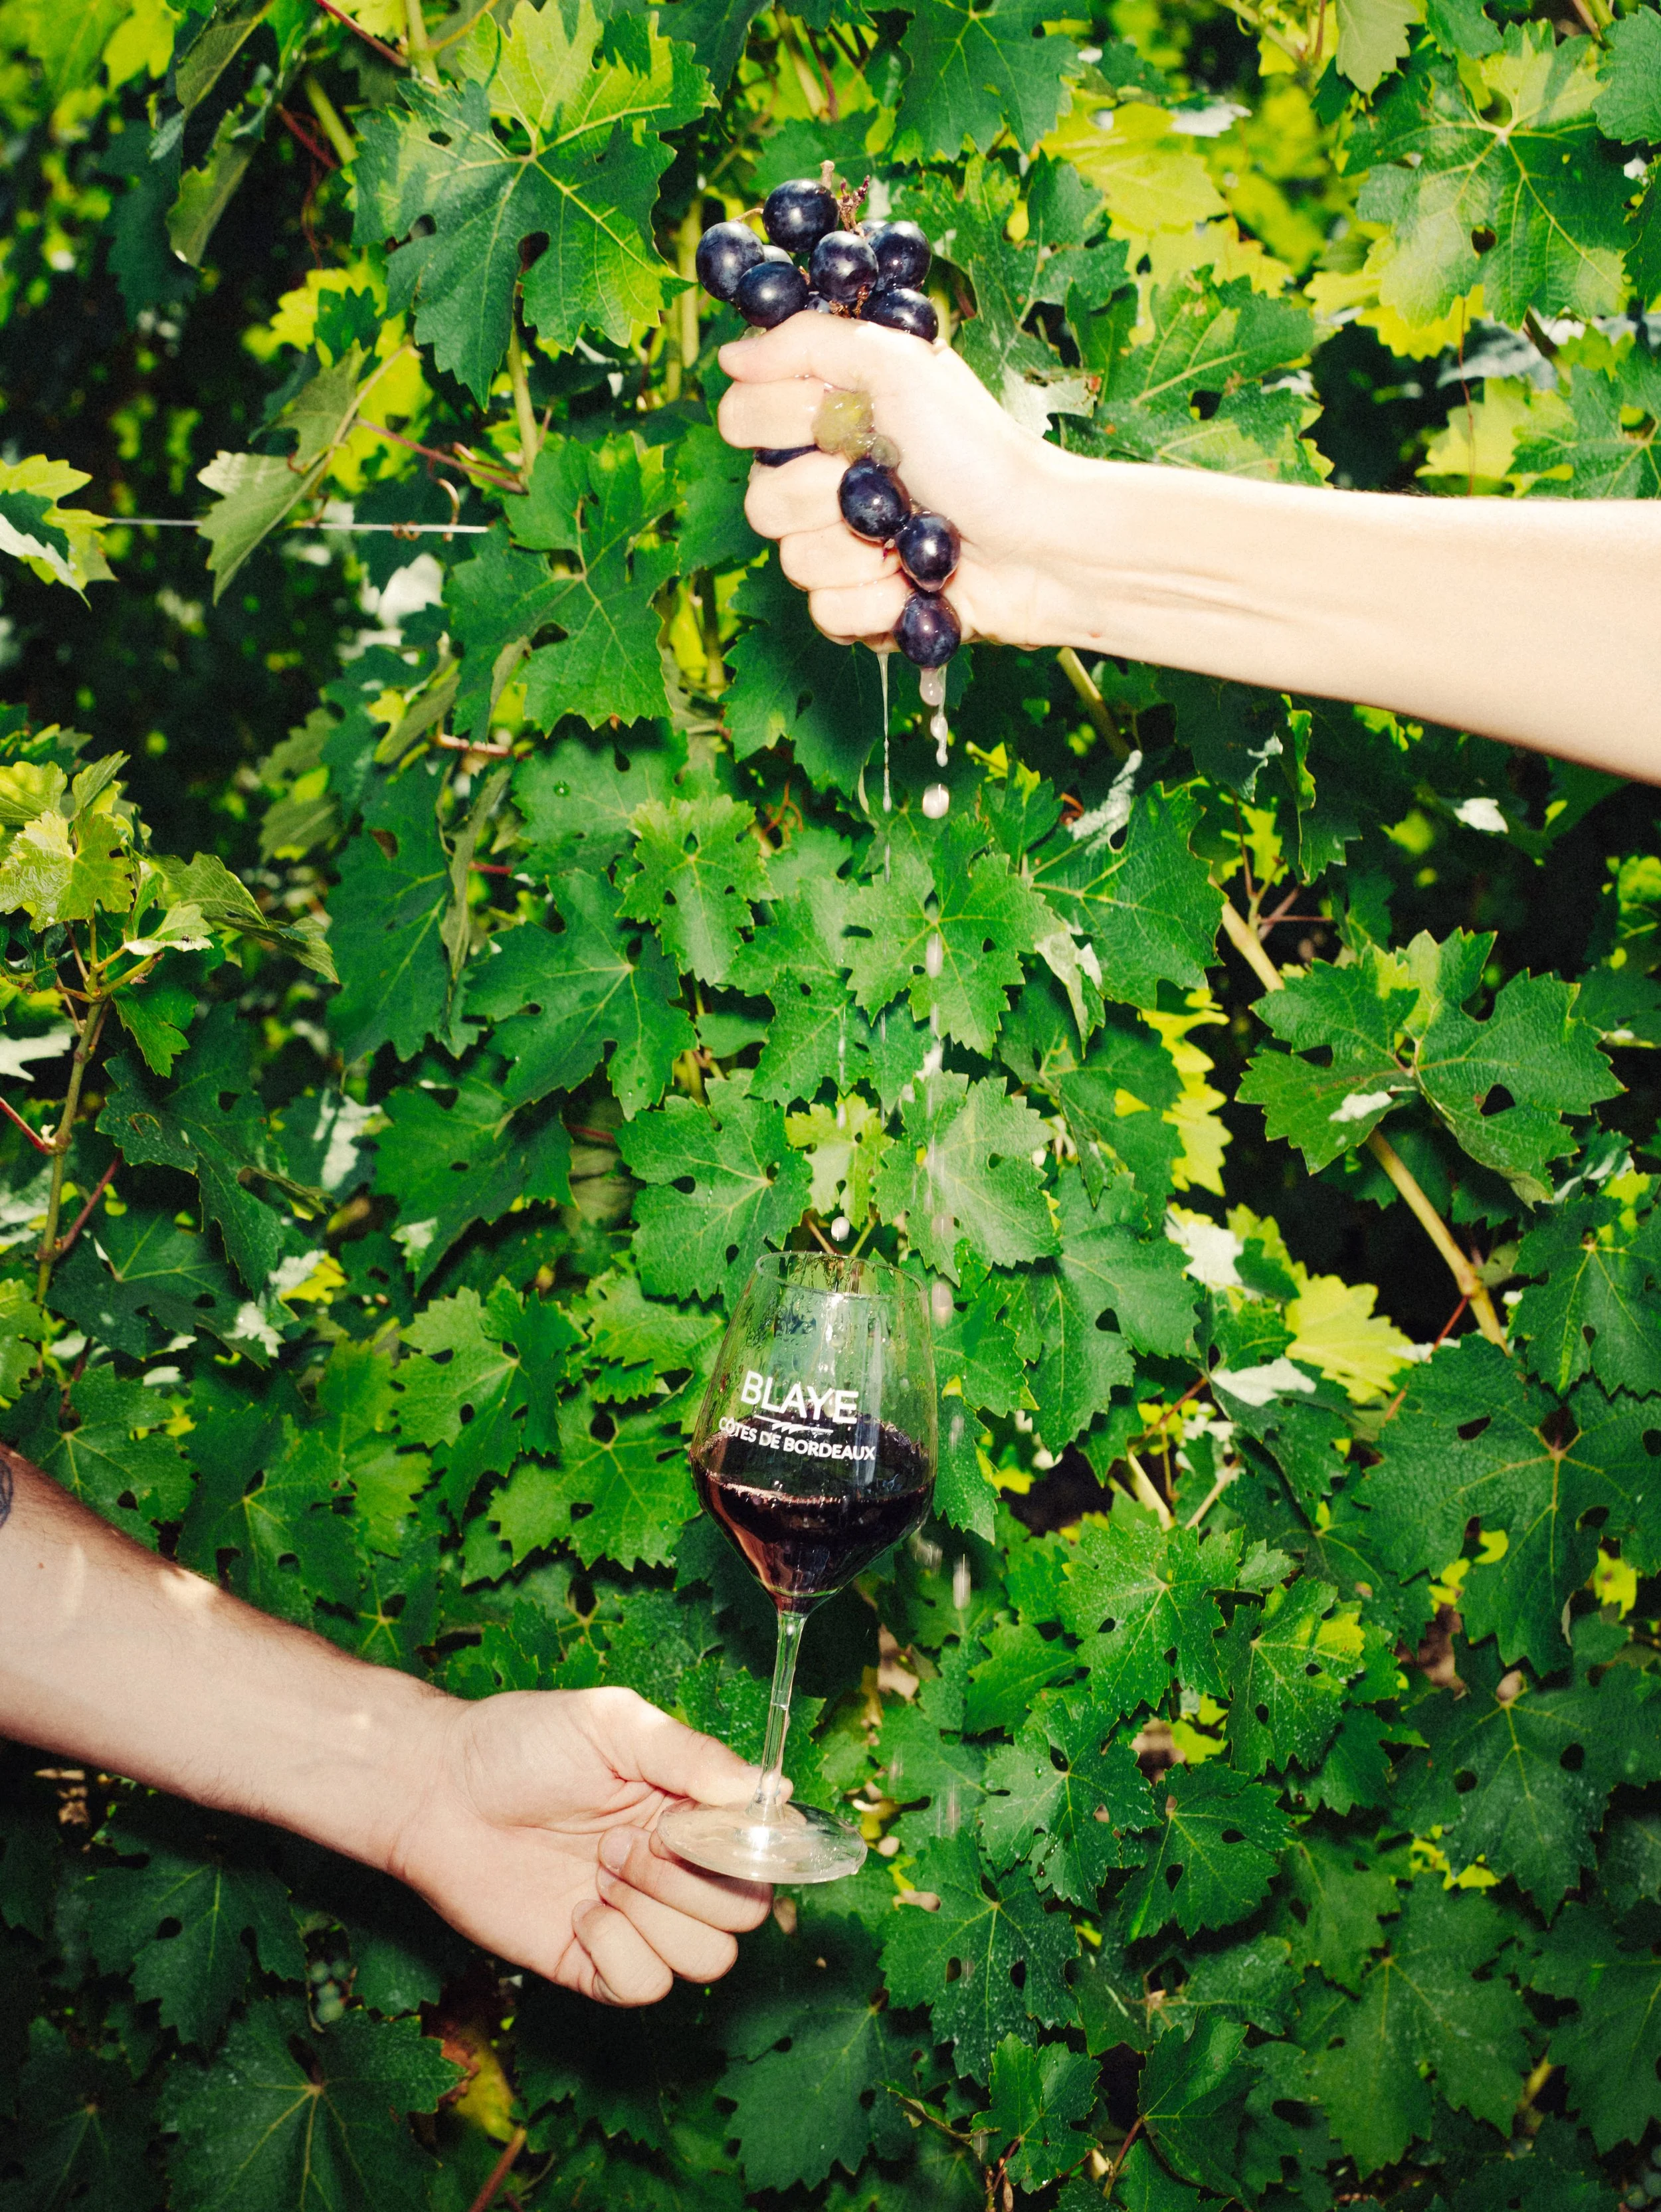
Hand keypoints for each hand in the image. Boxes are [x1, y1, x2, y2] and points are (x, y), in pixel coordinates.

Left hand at [386, 1685, 771, 2005]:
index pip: (766, 1851)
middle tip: (624, 1843)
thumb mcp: (613, 1724)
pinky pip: (645, 1988)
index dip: (751, 1850)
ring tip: (601, 1874)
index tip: (699, 1828)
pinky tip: (580, 1914)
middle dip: (691, 1882)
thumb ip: (692, 1757)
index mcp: (689, 1808)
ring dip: (658, 1917)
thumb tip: (776, 1790)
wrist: (436, 1793)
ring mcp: (636, 1919)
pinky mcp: (592, 1963)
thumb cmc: (521, 1742)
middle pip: (745, 1914)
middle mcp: (673, 1868)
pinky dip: (620, 1954)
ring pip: (706, 1960)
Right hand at [717, 315, 1084, 651]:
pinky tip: (914, 586)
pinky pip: (827, 614)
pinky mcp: (860, 608)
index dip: (775, 419)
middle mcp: (825, 484)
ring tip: (909, 538)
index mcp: (826, 420)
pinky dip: (876, 602)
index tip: (829, 415)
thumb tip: (730, 358)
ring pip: (793, 563)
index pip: (740, 419)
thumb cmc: (979, 451)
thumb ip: (810, 343)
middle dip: (826, 494)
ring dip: (860, 551)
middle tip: (886, 478)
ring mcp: (841, 550)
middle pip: (760, 501)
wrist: (1038, 541)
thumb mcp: (901, 365)